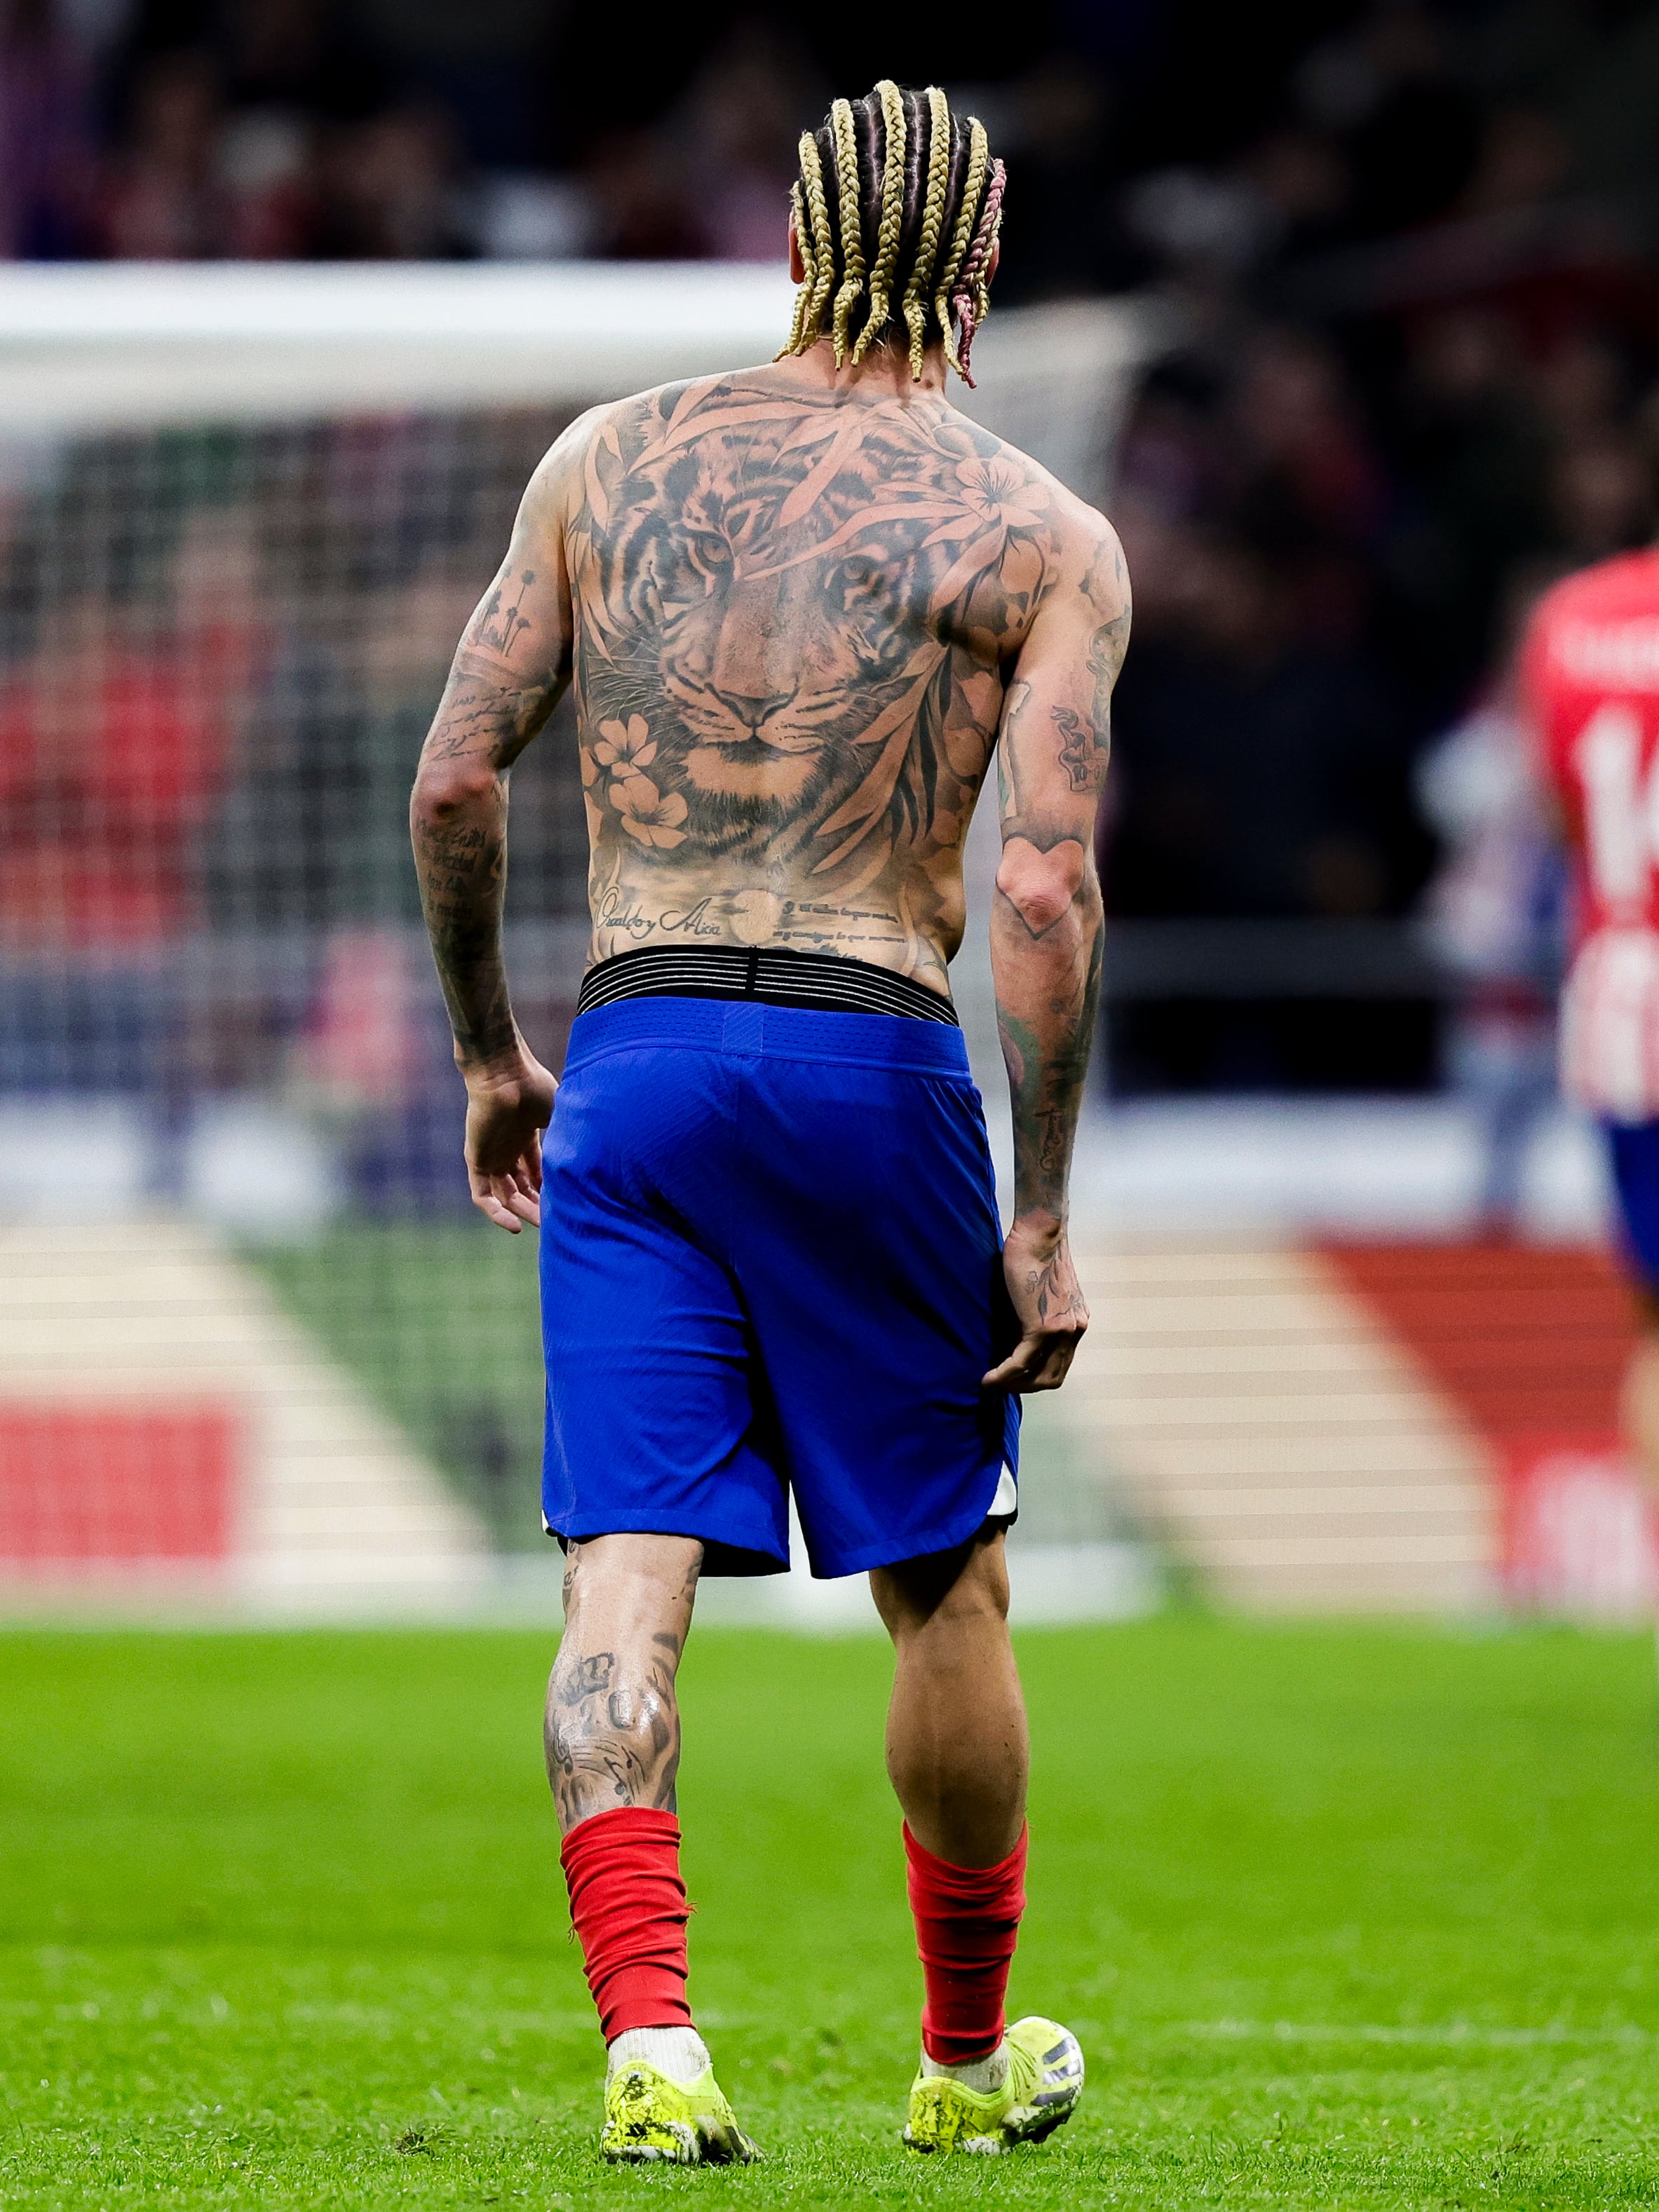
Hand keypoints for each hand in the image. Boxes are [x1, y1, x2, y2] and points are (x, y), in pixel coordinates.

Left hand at [462, 1050, 556, 1231]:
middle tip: (556, 1220)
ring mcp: (490, 1155)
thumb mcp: (559, 1116)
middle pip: (521, 1186)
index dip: (550, 1188)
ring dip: (522, 1211)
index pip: (537, 1171)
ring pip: (504, 1195)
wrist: (505, 1073)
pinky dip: (496, 1213)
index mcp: (526, 1136)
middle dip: (538, 1204)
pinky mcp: (476, 1161)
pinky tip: (515, 1226)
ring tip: (542, 1224)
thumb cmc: (534, 1086)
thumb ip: (569, 1138)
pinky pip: (482, 1196)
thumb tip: (592, 1160)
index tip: (567, 1201)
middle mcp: (507, 1148)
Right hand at [982, 1213, 1088, 1391]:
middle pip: (1053, 1377)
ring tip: (991, 1383)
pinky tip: (988, 1378)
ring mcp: (1063, 1330)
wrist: (1040, 1232)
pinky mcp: (1043, 1327)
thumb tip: (1012, 1331)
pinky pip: (1022, 1362)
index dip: (1035, 1376)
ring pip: (1038, 1375)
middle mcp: (1075, 1329)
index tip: (1012, 1376)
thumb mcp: (1041, 1290)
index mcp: (1076, 1321)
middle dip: (1024, 1387)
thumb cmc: (1035, 1251)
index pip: (1059, 1363)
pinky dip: (1004, 1375)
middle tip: (1000, 1384)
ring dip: (1013, 1385)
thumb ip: (1035, 1312)